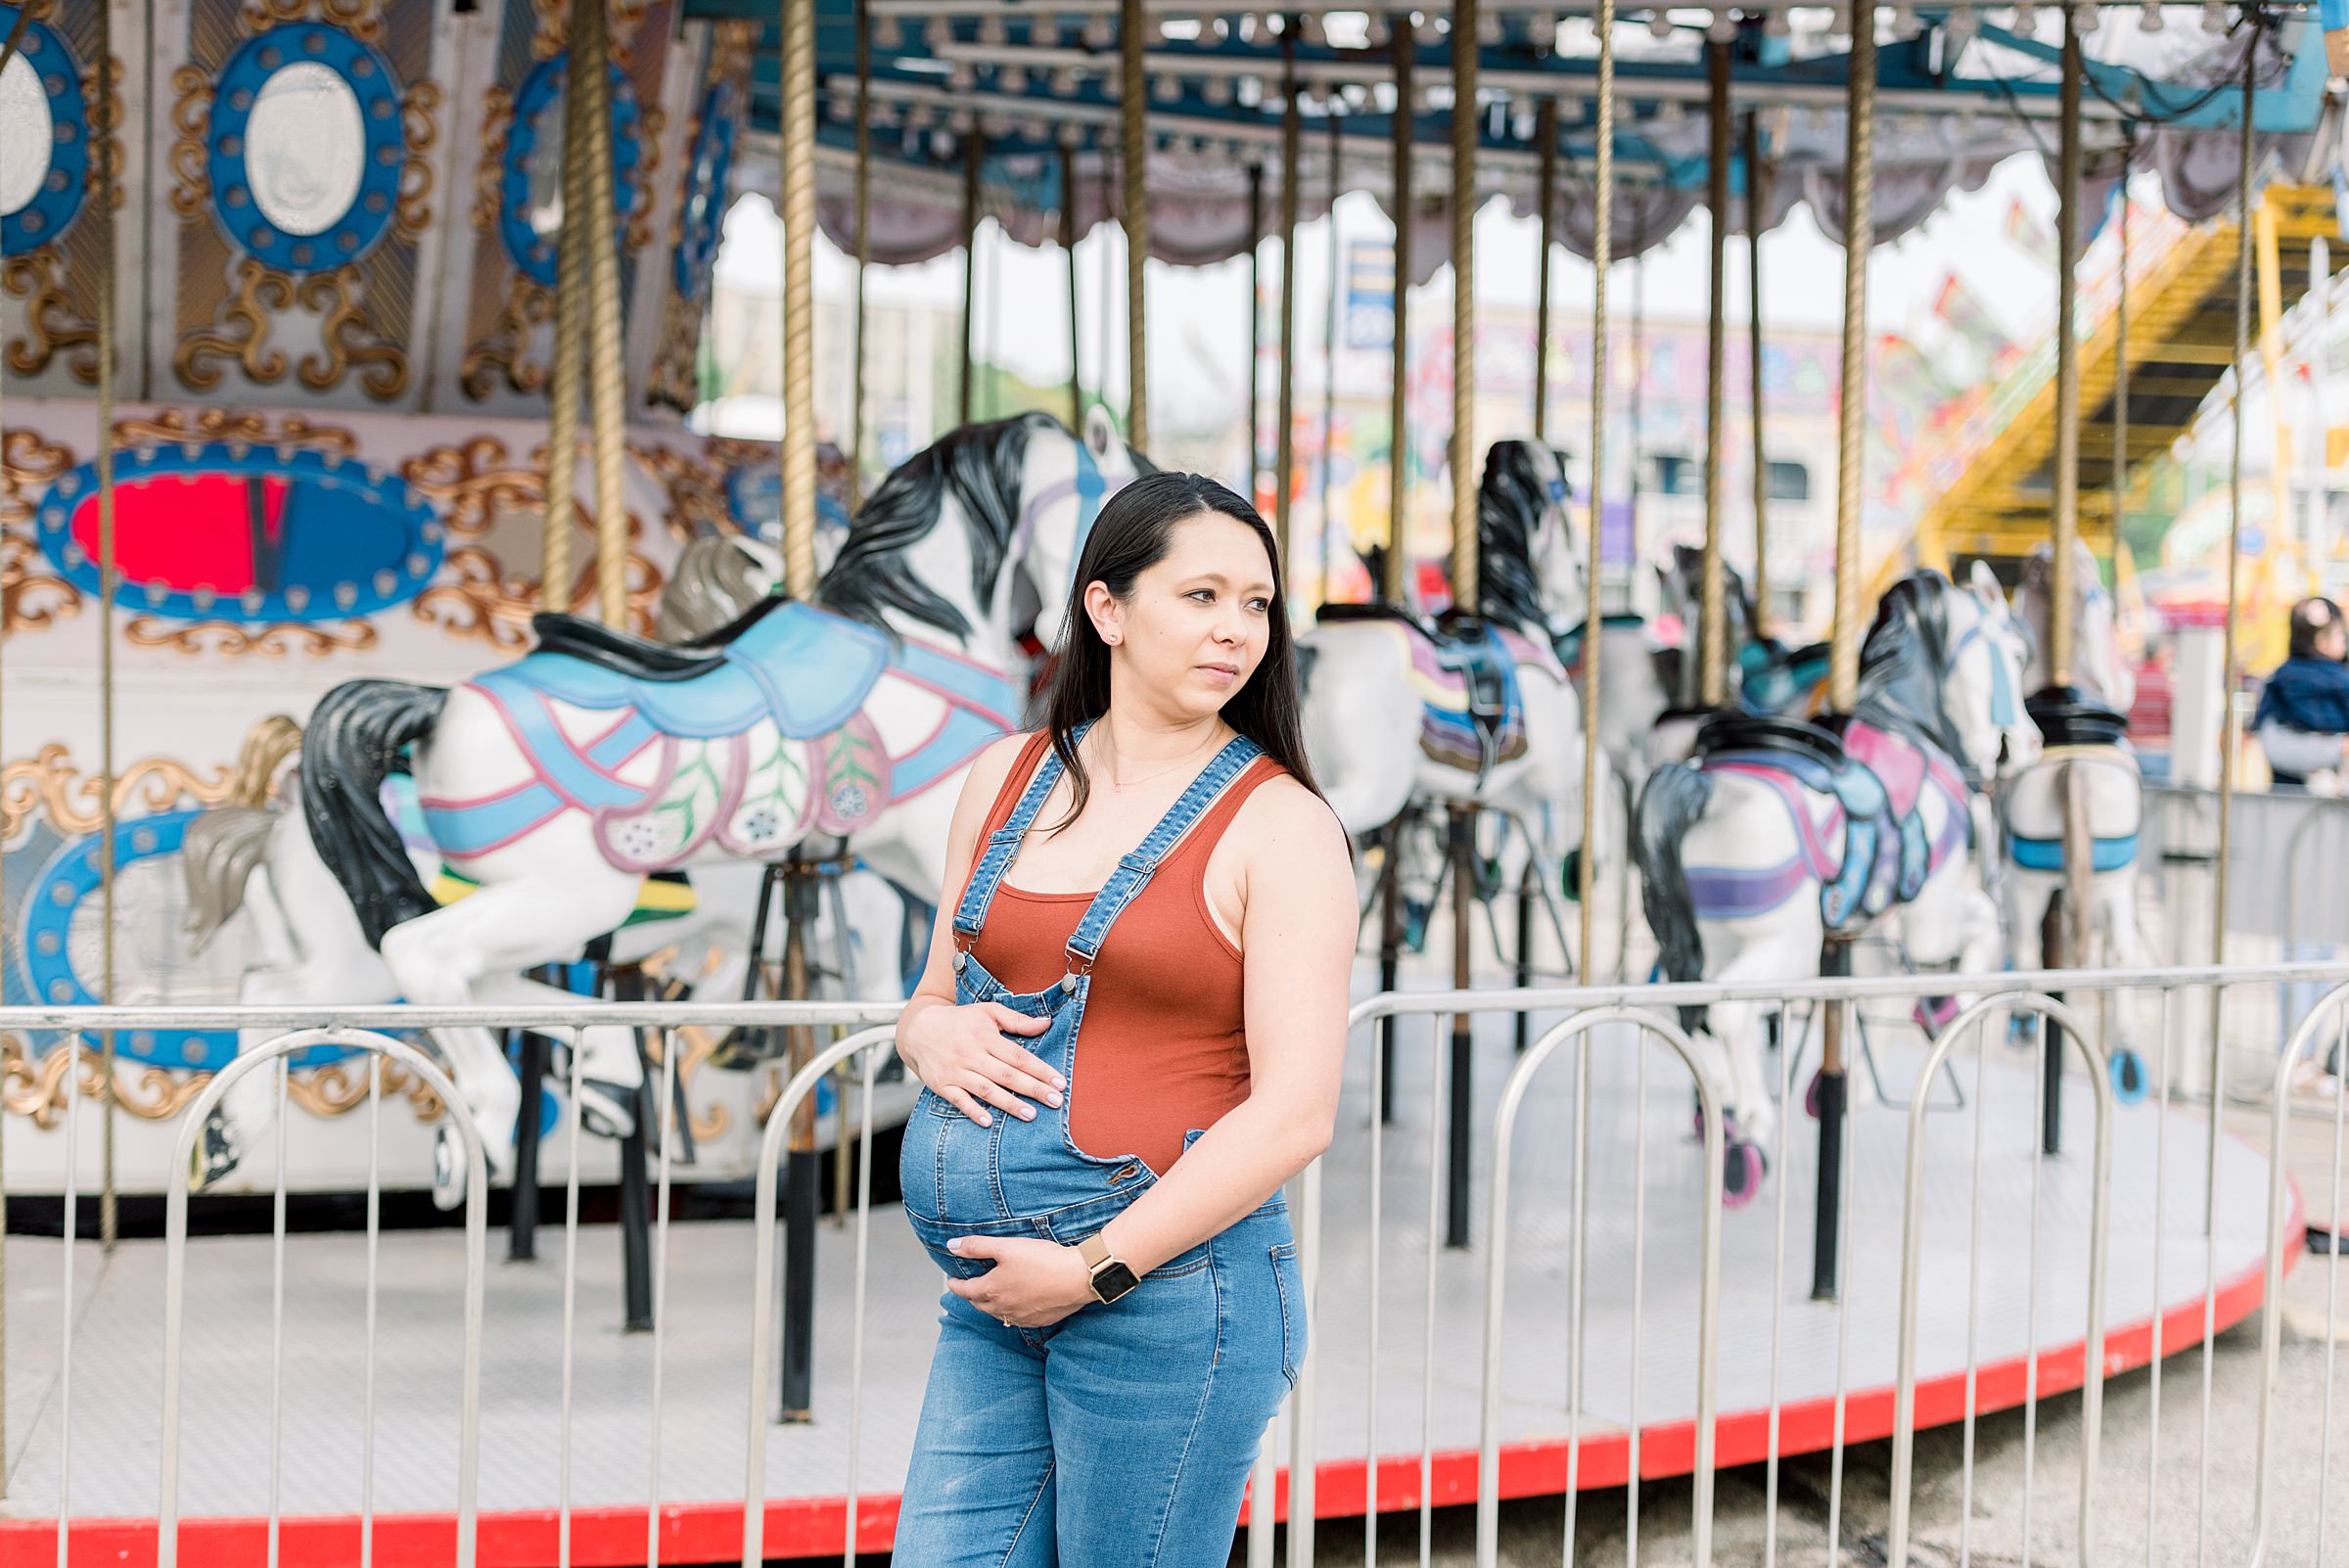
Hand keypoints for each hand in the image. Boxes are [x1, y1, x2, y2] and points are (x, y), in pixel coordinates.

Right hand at [898, 999, 1062, 1127]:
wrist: (918, 1028)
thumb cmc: (960, 1020)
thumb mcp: (987, 1012)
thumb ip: (1017, 1020)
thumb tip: (1047, 1023)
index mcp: (985, 1036)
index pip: (1018, 1056)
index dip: (1040, 1070)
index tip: (1059, 1082)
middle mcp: (971, 1054)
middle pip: (1007, 1075)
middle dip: (1032, 1089)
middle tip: (1055, 1101)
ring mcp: (955, 1071)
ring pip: (986, 1090)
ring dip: (1009, 1103)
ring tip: (1031, 1114)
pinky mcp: (941, 1084)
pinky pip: (958, 1100)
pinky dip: (973, 1111)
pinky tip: (988, 1122)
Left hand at [945, 1234, 1096, 1326]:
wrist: (1077, 1278)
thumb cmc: (1042, 1260)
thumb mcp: (1006, 1247)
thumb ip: (977, 1246)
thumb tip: (951, 1245)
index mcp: (992, 1290)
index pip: (965, 1290)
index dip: (955, 1285)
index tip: (951, 1281)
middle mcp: (1003, 1308)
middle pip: (979, 1304)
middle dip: (971, 1296)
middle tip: (970, 1287)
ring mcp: (1021, 1317)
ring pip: (997, 1315)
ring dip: (989, 1306)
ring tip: (990, 1296)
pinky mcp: (1038, 1321)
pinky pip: (1016, 1319)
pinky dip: (1010, 1312)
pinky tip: (1016, 1305)